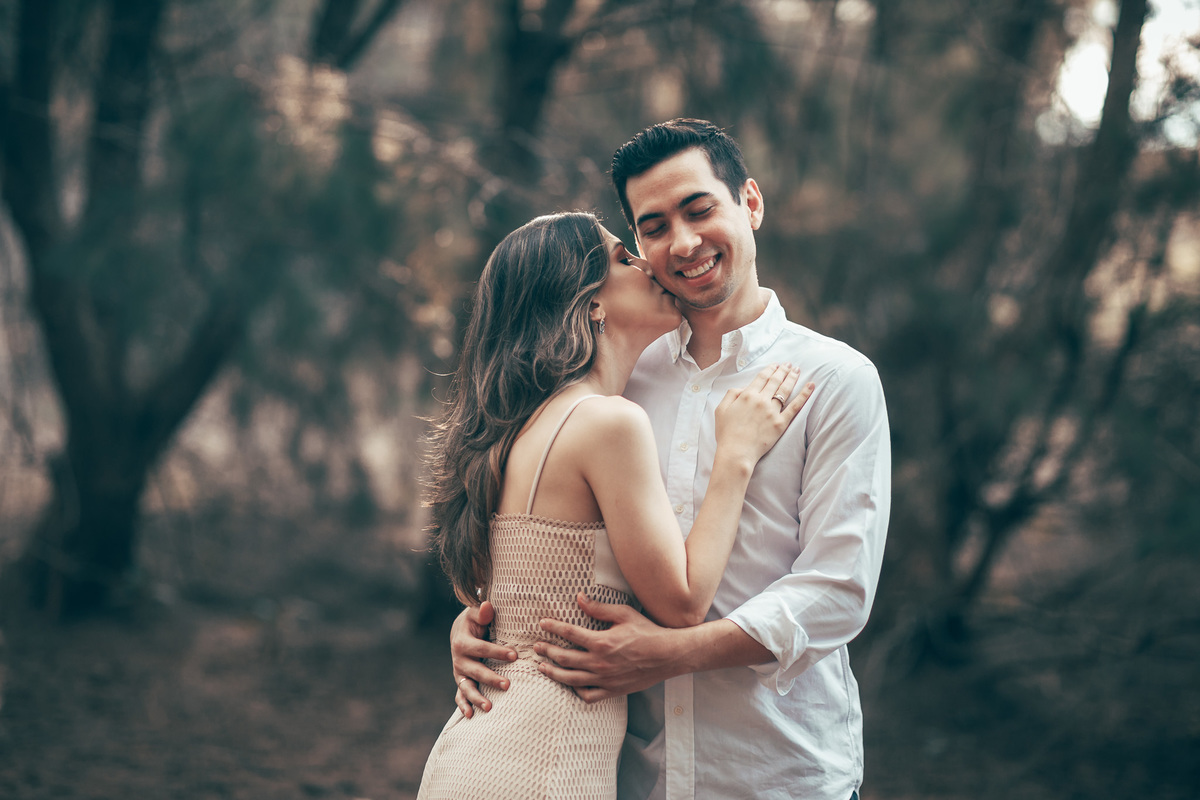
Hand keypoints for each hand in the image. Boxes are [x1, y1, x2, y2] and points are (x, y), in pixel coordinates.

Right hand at [450, 600, 516, 716]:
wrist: (461, 630)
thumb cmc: (475, 620)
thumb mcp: (477, 613)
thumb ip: (482, 611)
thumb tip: (487, 606)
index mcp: (462, 642)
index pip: (481, 648)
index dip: (497, 652)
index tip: (515, 655)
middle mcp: (458, 659)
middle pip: (475, 671)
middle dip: (491, 679)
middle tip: (507, 685)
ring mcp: (459, 672)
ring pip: (467, 687)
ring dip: (477, 698)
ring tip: (489, 708)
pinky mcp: (461, 680)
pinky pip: (460, 695)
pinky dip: (464, 706)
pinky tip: (471, 716)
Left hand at [534, 593, 682, 702]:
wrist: (668, 655)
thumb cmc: (647, 631)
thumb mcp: (624, 614)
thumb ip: (599, 609)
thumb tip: (579, 598)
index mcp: (601, 642)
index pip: (569, 633)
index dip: (553, 627)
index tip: (542, 624)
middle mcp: (600, 663)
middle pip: (564, 657)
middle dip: (546, 651)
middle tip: (536, 647)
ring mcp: (605, 679)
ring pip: (570, 679)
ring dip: (553, 672)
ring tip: (542, 667)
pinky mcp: (612, 691)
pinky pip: (588, 695)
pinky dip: (576, 691)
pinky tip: (571, 684)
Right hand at [714, 364, 812, 466]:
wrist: (736, 452)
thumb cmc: (727, 433)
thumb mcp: (721, 409)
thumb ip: (731, 394)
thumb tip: (744, 388)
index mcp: (747, 395)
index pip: (762, 377)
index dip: (770, 369)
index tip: (776, 365)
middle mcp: (761, 400)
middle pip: (775, 381)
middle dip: (783, 370)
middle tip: (789, 365)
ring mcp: (772, 411)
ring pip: (785, 390)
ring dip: (792, 378)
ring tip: (797, 370)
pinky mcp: (781, 423)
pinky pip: (795, 407)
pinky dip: (804, 395)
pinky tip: (811, 386)